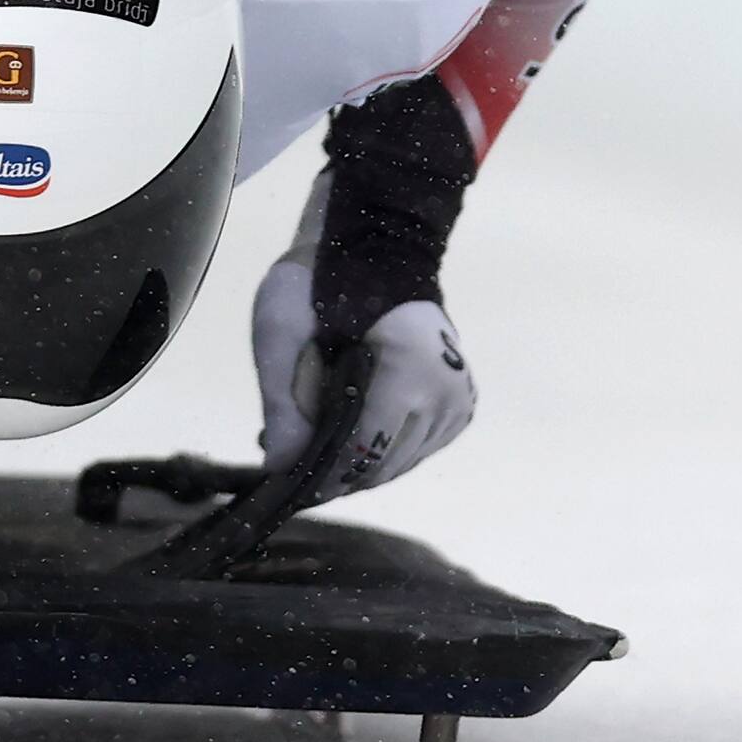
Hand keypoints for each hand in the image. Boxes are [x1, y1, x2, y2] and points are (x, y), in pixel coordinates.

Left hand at [252, 260, 474, 496]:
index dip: (326, 475)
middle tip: (301, 467)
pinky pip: (417, 451)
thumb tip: (279, 466)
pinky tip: (356, 436)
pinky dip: (387, 452)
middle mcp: (447, 390)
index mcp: (411, 368)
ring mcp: (460, 400)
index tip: (294, 485)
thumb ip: (285, 403)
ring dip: (363, 466)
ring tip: (323, 448)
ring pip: (403, 464)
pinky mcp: (462, 406)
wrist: (373, 255)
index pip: (366, 448)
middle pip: (386, 465)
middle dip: (341, 474)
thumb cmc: (321, 288)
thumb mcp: (286, 334)